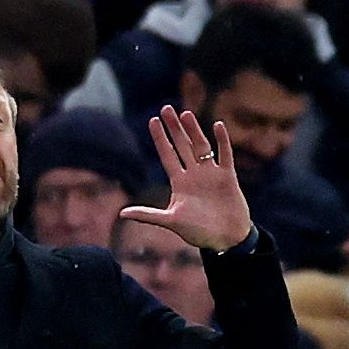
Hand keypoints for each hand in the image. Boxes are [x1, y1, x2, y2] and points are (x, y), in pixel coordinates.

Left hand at [120, 106, 251, 251]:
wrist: (226, 239)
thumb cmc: (198, 232)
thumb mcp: (170, 221)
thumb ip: (148, 215)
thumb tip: (121, 214)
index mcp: (179, 183)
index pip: (167, 155)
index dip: (160, 138)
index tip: (152, 120)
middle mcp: (194, 175)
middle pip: (182, 146)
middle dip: (174, 128)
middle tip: (166, 108)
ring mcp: (211, 174)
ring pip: (201, 146)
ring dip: (194, 131)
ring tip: (185, 114)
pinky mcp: (227, 176)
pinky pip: (224, 154)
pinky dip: (222, 141)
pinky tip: (216, 125)